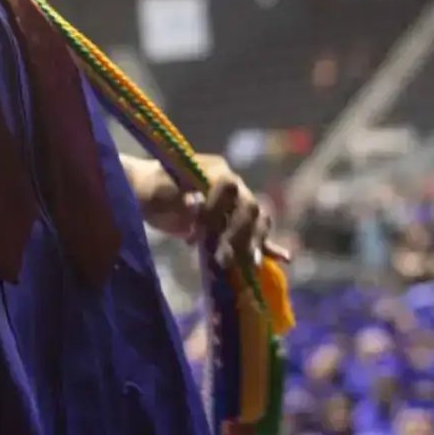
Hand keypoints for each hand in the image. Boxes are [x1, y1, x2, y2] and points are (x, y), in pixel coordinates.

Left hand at [136, 154, 279, 269]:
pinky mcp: (233, 226)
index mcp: (216, 171)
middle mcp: (234, 187)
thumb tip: (194, 202)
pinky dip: (269, 246)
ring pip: (258, 222)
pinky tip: (285, 257)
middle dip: (239, 233)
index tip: (199, 226)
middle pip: (249, 208)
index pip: (230, 186)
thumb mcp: (160, 188)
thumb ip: (178, 194)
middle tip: (224, 257)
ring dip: (253, 243)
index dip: (219, 206)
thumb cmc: (153, 188)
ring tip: (247, 263)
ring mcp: (236, 206)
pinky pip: (258, 235)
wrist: (147, 195)